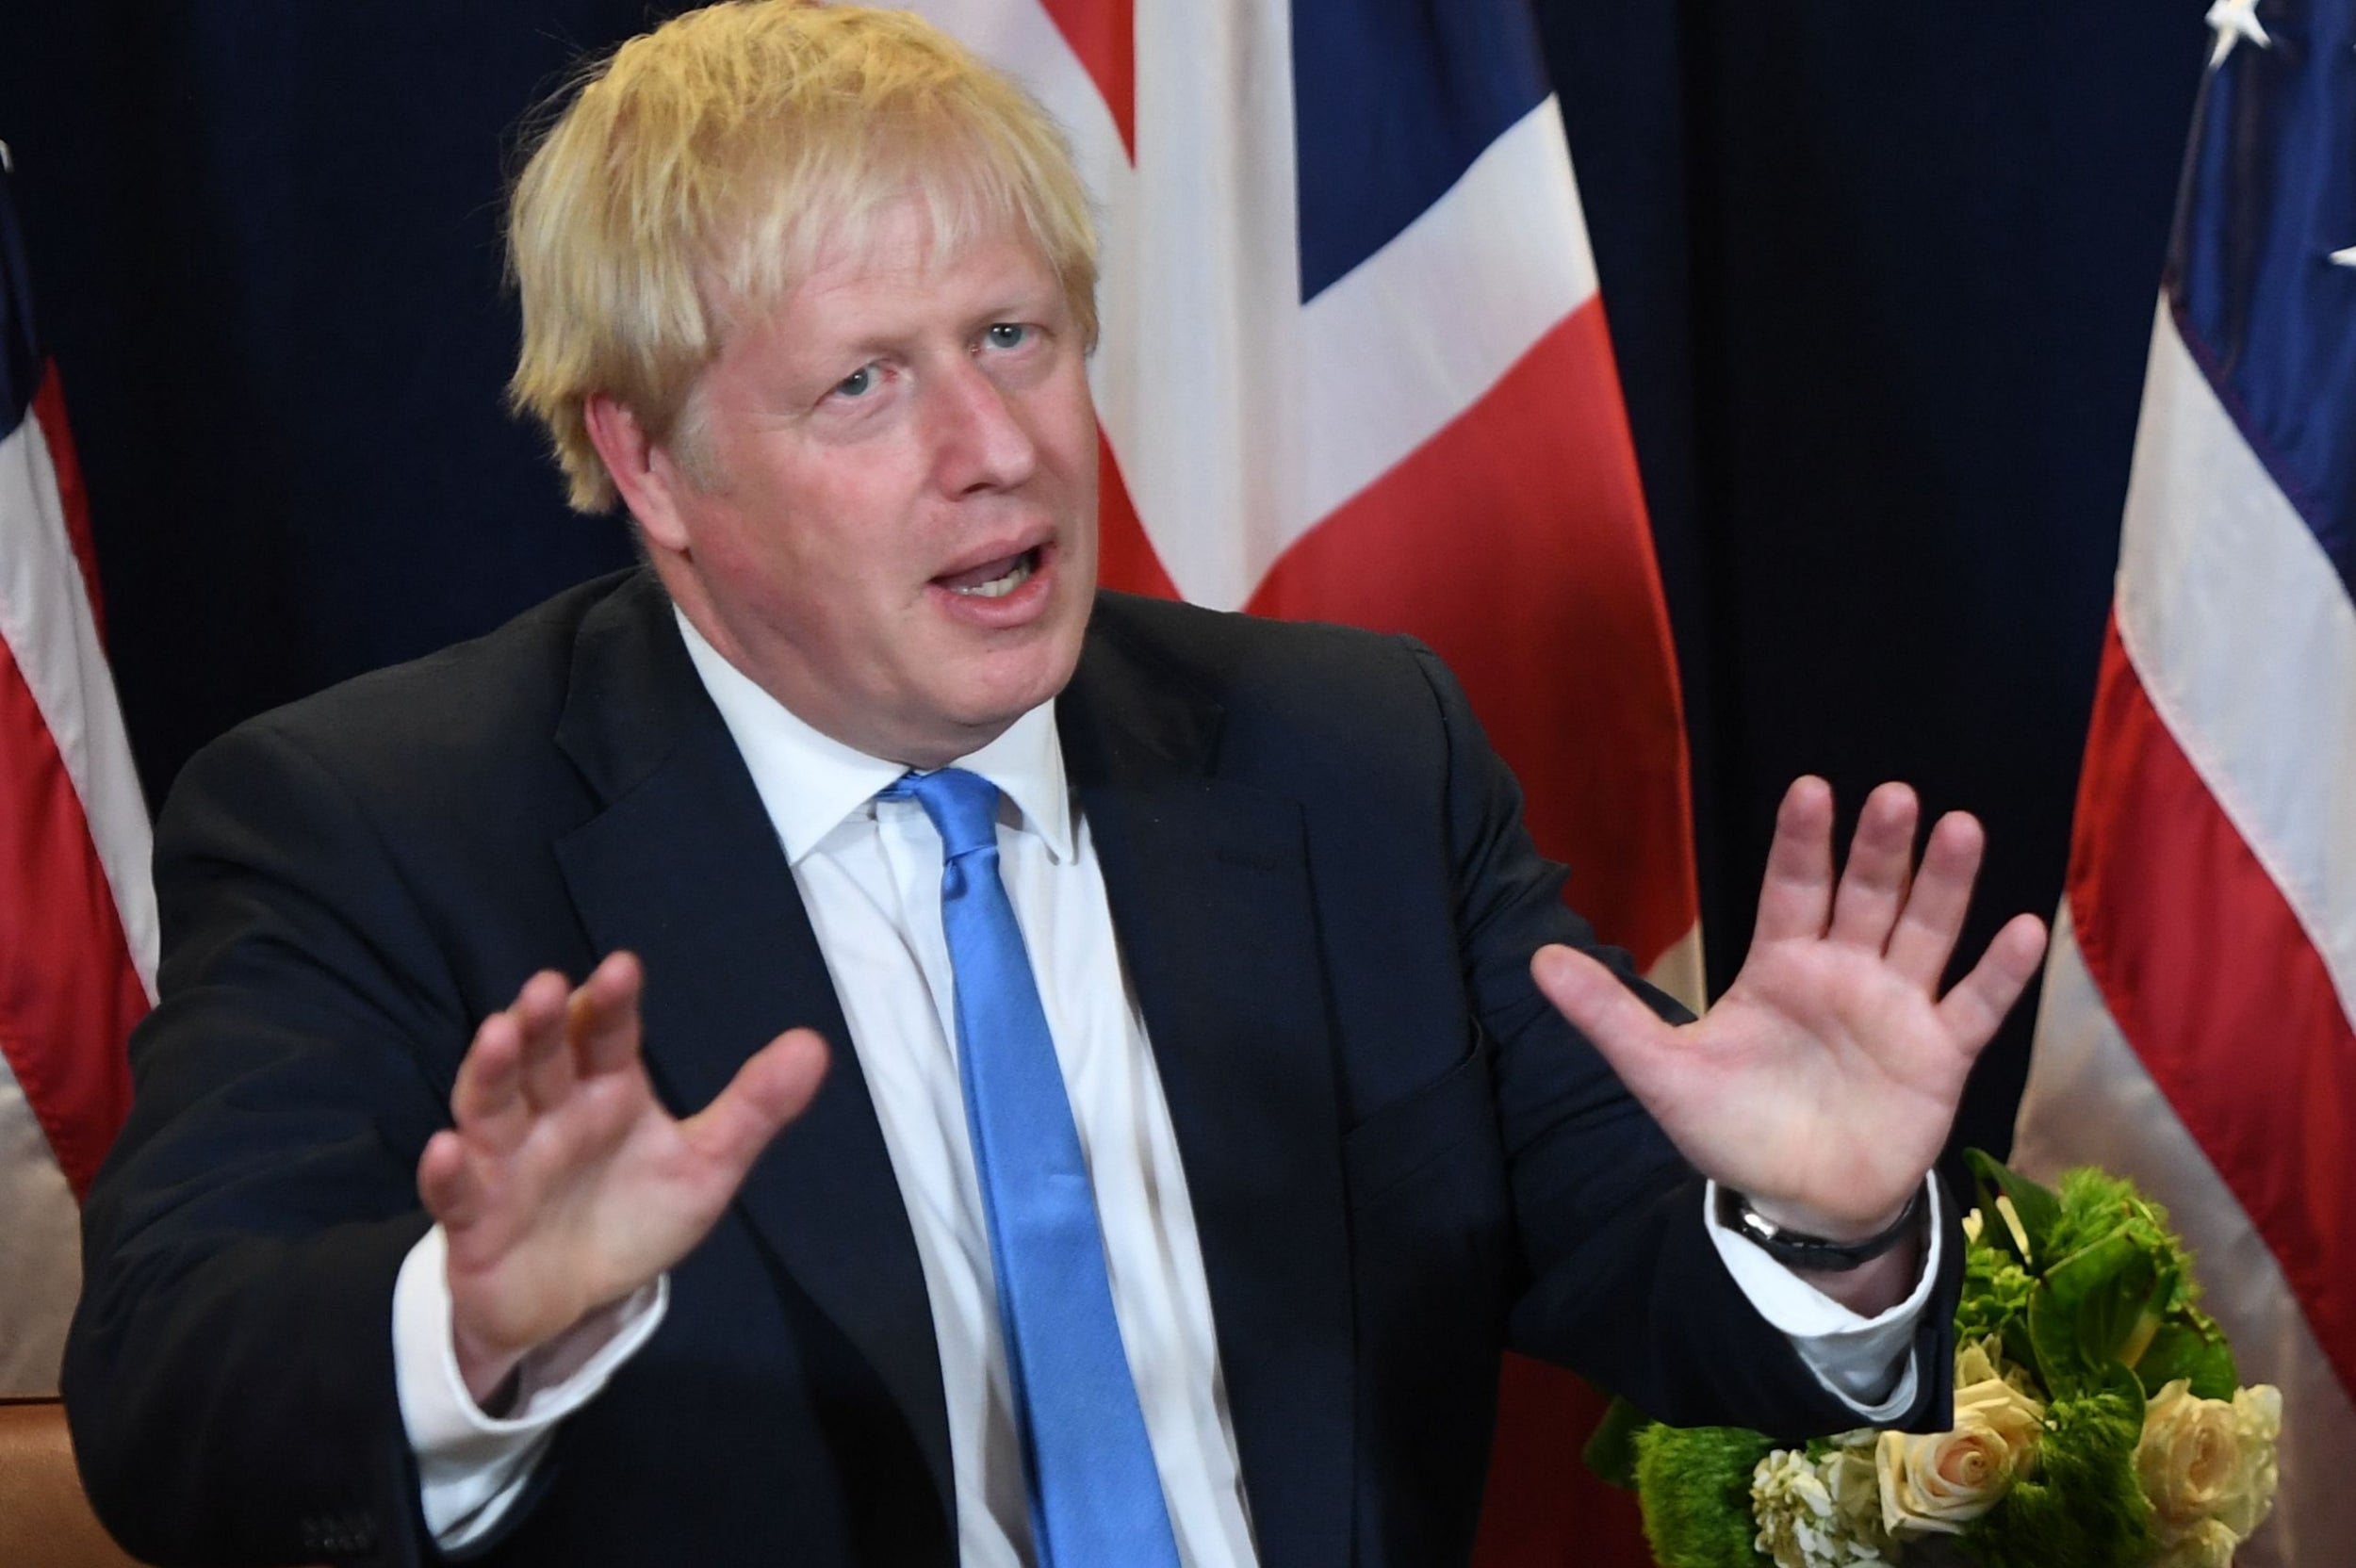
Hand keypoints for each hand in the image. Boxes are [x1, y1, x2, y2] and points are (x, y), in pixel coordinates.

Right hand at [416, 951, 828, 1403]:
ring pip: (489, 1107)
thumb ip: (753, 1109)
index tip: (624, 969)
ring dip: (489, 1071)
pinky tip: (444, 1149)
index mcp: (605, 1089)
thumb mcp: (704, 1167)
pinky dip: (445, 1173)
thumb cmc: (632, 1215)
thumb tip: (816, 1045)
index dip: (610, 1003)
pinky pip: (454, 1193)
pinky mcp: (472, 1221)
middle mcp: (549, 1113)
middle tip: (548, 987)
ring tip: (497, 1035)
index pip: (605, 1034)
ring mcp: (504, 1162)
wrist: (574, 1303)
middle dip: (542, 1022)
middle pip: (541, 1057)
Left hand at [1531, 778, 2046, 1240]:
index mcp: (1779, 965)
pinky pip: (1975, 1005)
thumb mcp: (1661, 1073)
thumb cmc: (1732, 1128)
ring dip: (1945, 884)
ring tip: (1962, 827)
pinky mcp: (1940, 1055)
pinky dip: (1999, 971)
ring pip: (1926, 932)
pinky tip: (2023, 926)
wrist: (1797, 1200)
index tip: (1812, 789)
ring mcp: (1897, 1008)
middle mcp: (1844, 971)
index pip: (1791, 888)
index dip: (1802, 842)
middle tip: (1893, 795)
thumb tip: (1536, 962)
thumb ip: (1608, 1016)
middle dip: (1878, 848)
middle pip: (1865, 895)